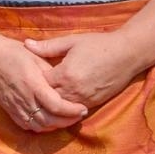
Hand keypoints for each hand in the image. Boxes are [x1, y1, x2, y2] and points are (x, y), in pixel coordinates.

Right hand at [0, 35, 88, 132]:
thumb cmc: (13, 53)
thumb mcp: (36, 57)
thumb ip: (51, 73)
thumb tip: (66, 84)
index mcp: (33, 84)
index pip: (56, 105)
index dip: (72, 110)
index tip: (83, 108)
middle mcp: (24, 98)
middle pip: (50, 120)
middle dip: (68, 121)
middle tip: (79, 115)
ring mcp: (15, 106)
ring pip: (39, 125)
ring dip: (56, 126)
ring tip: (66, 119)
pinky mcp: (9, 109)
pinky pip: (27, 125)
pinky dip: (40, 127)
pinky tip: (48, 121)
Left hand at [24, 30, 140, 109]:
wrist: (128, 54)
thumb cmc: (99, 44)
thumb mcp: (72, 41)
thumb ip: (48, 46)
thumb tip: (26, 44)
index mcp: (65, 74)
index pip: (41, 84)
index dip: (34, 81)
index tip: (28, 77)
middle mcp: (74, 90)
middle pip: (48, 100)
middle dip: (40, 96)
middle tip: (31, 93)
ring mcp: (85, 99)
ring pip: (61, 109)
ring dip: (52, 106)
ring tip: (42, 101)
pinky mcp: (94, 103)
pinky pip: (74, 111)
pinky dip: (66, 110)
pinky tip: (59, 106)